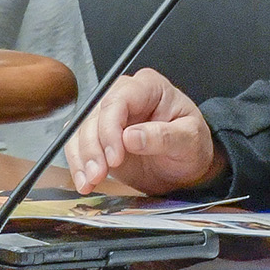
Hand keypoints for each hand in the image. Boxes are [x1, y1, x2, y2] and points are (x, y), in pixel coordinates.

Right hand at [65, 69, 224, 194]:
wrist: (186, 167)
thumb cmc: (192, 146)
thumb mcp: (190, 140)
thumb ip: (163, 136)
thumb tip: (130, 137)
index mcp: (149, 87)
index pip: (118, 100)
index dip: (110, 128)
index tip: (115, 157)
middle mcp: (125, 96)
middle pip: (95, 115)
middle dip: (92, 147)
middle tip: (99, 174)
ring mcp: (109, 116)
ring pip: (82, 130)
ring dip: (81, 158)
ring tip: (89, 182)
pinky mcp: (100, 137)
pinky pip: (78, 145)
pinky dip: (78, 164)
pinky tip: (84, 181)